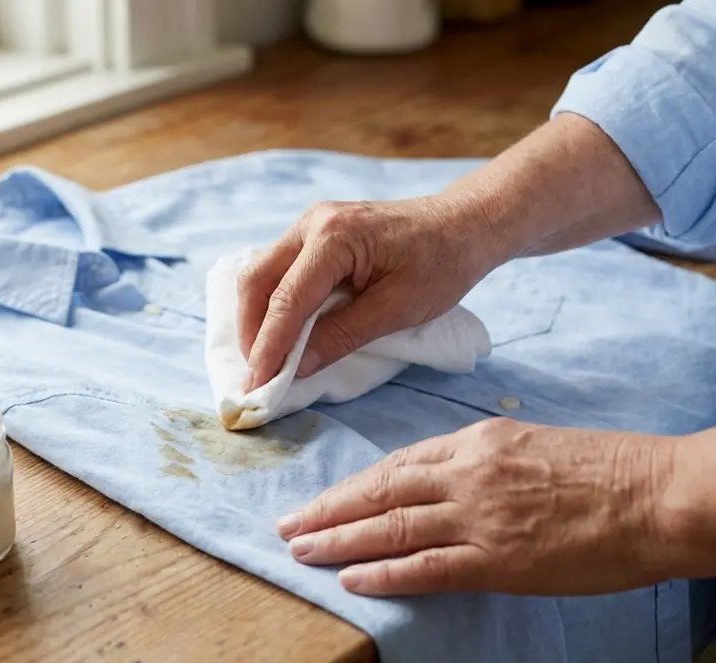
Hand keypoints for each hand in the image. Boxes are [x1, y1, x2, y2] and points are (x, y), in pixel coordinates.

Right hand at [237, 196, 498, 390]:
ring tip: (265, 359)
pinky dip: (271, 303)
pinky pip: (278, 269)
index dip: (269, 346)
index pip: (288, 300)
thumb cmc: (440, 264)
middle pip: (257, 280)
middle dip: (251, 331)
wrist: (464, 225)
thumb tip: (297, 368)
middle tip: (257, 375)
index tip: (258, 385)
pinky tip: (279, 331)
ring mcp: (310, 224)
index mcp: (334, 237)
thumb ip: (343, 336)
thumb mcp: (397, 309)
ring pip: (262, 274)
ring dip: (256, 318)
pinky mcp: (314, 233)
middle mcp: (312, 223)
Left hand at [275, 417, 673, 596]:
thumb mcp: (536, 446)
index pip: (398, 463)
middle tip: (287, 524)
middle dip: (327, 508)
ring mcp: (480, 516)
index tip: (326, 497)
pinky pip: (427, 568)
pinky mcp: (499, 559)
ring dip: (338, 539)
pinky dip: (384, 573)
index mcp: (479, 441)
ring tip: (300, 550)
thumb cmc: (612, 470)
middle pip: (379, 491)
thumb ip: (488, 462)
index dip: (355, 484)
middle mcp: (468, 472)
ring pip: (390, 526)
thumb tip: (452, 482)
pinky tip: (352, 579)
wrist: (662, 495)